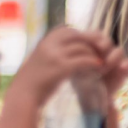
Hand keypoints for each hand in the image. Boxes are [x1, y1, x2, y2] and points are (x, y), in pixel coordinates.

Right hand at [10, 27, 127, 106]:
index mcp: (47, 38)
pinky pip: (83, 60)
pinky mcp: (60, 67)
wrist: (23, 95)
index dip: (86, 38)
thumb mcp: (45, 56)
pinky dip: (94, 63)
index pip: (72, 32)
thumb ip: (58, 47)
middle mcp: (50, 43)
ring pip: (84, 49)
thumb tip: (78, 40)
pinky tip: (99, 68)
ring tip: (102, 64)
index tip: (94, 48)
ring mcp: (55, 54)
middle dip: (94, 44)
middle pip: (80, 37)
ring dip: (95, 56)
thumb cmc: (37, 78)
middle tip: (103, 54)